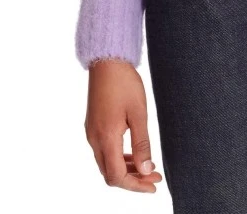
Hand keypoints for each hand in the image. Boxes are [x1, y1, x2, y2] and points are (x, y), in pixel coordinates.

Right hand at [84, 60, 162, 192]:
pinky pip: (104, 151)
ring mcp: (92, 132)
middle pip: (110, 173)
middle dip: (133, 180)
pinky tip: (135, 154)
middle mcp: (94, 139)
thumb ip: (142, 143)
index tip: (153, 184)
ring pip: (107, 163)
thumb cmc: (124, 83)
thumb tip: (146, 169)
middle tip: (154, 177)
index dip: (135, 185)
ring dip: (127, 169)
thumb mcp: (139, 113)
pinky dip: (120, 157)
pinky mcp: (93, 125)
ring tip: (148, 167)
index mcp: (106, 138)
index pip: (117, 176)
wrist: (107, 61)